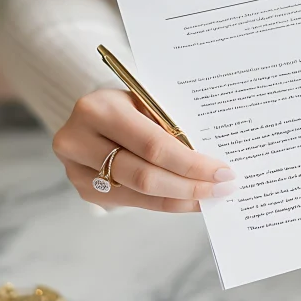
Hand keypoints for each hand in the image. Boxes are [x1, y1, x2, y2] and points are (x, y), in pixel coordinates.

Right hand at [53, 89, 236, 211]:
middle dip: (189, 186)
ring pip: (139, 195)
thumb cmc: (125, 100)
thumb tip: (210, 159)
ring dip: (178, 199)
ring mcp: (77, 171)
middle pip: (145, 177)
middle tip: (221, 189)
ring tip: (209, 197)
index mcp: (98, 110)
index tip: (222, 172)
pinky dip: (162, 201)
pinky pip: (132, 201)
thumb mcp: (143, 99)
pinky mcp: (84, 189)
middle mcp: (80, 142)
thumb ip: (167, 125)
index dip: (190, 164)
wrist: (89, 108)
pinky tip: (185, 197)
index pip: (153, 146)